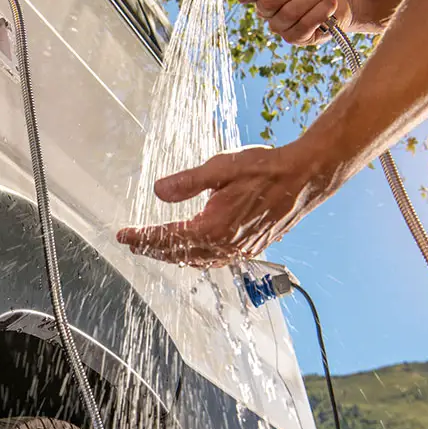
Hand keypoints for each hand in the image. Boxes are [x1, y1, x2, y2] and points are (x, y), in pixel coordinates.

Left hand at [116, 141, 339, 267]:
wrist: (304, 177)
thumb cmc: (265, 169)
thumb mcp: (221, 168)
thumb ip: (188, 182)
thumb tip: (158, 191)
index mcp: (214, 228)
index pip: (169, 238)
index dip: (143, 237)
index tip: (123, 235)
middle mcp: (226, 246)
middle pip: (180, 255)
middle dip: (154, 249)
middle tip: (133, 243)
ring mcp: (240, 249)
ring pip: (198, 260)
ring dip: (174, 255)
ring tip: (156, 248)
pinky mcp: (251, 247)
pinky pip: (216, 259)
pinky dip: (197, 257)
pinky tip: (193, 250)